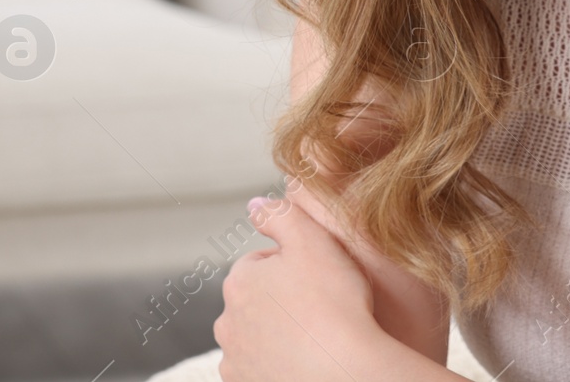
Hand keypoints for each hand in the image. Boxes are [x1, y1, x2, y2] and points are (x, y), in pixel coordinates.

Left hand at [214, 195, 384, 380]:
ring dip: (277, 335)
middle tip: (320, 307)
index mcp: (239, 282)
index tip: (319, 278)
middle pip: (256, 302)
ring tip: (315, 337)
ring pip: (256, 338)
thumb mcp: (314, 240)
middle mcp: (227, 323)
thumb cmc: (334, 303)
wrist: (343, 370)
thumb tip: (254, 205)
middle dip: (280, 302)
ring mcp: (234, 361)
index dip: (294, 266)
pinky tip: (304, 361)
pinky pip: (260, 370)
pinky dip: (277, 365)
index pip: (261, 263)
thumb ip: (281, 215)